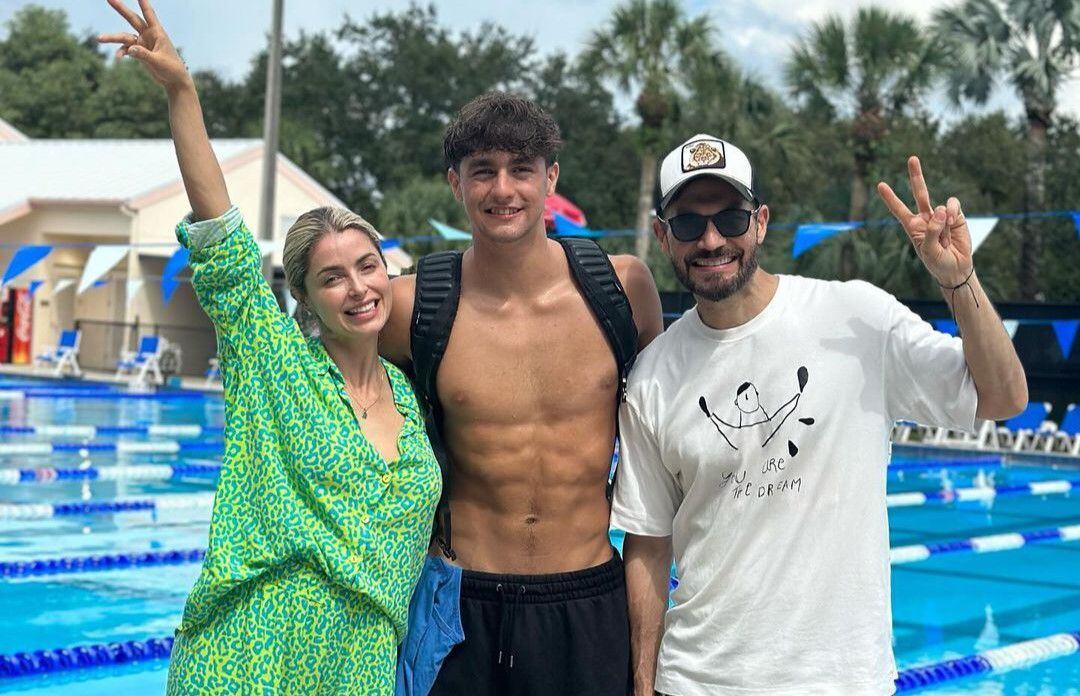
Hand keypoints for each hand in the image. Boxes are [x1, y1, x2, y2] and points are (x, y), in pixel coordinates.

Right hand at [98, 0, 190, 92]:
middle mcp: (148, 34)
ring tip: (99, 39)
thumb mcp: (158, 61)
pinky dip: (121, 52)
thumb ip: (144, 55)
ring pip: (124, 36)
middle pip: (132, 19)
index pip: (149, 14)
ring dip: (112, 38)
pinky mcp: (138, 51)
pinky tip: (117, 58)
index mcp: (157, 33)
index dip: (143, 3)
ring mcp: (142, 42)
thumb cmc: (171, 68)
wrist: (173, 80)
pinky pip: (125, 49)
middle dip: (121, 9)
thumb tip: (130, 50)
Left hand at [877, 156, 972, 286]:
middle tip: (912, 158)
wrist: (956, 268)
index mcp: (912, 226)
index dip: (890, 198)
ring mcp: (941, 215)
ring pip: (939, 205)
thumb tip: (940, 210)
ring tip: (945, 239)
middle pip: (919, 192)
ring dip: (943, 223)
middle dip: (916, 175)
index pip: (898, 209)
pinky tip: (953, 224)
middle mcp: (925, 217)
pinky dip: (953, 214)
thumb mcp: (928, 251)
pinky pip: (953, 205)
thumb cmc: (937, 262)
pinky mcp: (956, 215)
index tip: (880, 185)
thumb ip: (931, 231)